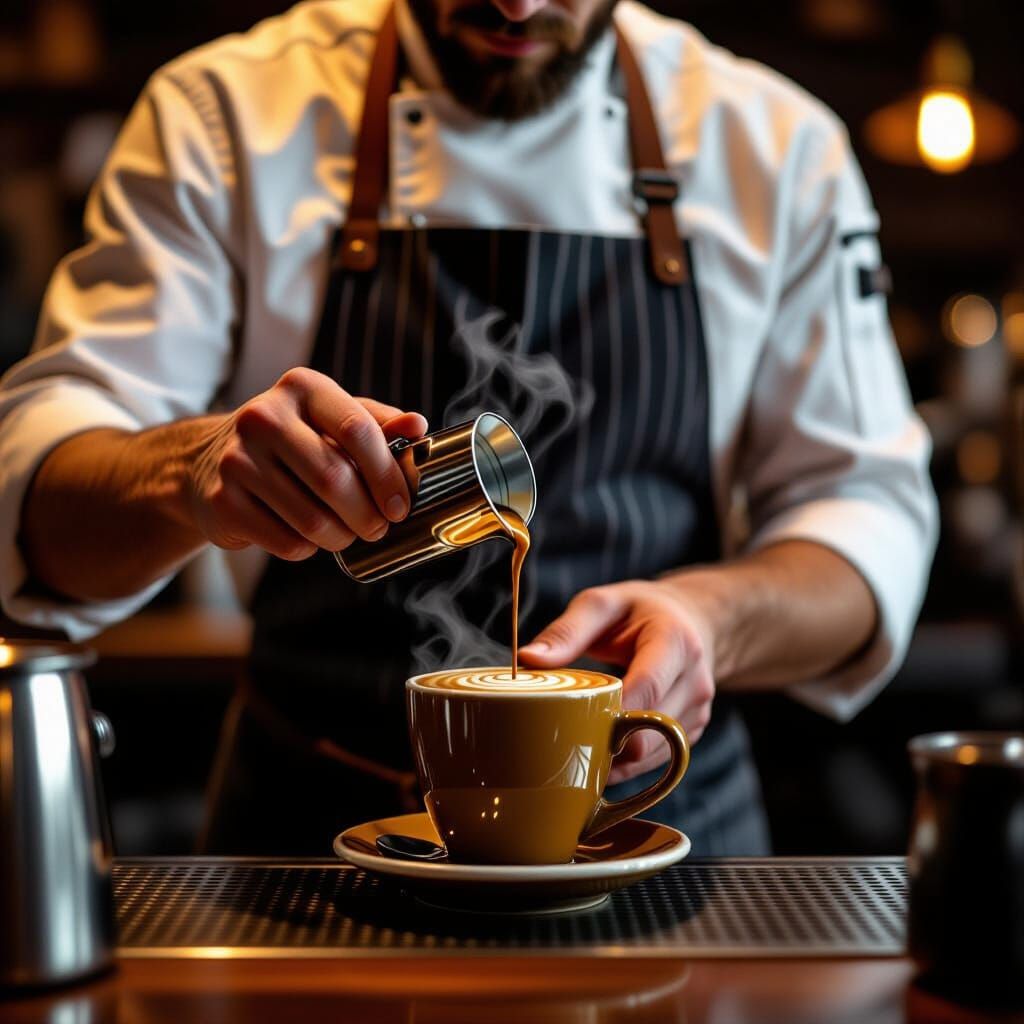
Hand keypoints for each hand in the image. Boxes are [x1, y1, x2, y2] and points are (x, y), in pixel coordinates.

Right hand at [186, 367, 426, 559]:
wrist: (208, 462)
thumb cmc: (291, 441)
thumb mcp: (332, 419)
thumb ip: (378, 423)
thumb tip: (418, 426)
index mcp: (302, 388)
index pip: (357, 430)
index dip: (388, 475)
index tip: (401, 505)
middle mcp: (264, 417)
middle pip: (334, 479)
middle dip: (368, 515)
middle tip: (378, 528)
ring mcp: (237, 459)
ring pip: (312, 519)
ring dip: (341, 537)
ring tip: (346, 533)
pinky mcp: (222, 501)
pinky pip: (286, 542)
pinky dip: (308, 549)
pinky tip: (308, 537)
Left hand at [519, 580, 715, 782]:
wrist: (689, 619)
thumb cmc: (639, 610)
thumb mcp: (602, 605)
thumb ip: (567, 631)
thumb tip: (528, 659)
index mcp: (676, 641)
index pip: (646, 688)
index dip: (612, 713)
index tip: (574, 721)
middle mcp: (695, 680)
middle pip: (652, 729)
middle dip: (611, 740)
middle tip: (568, 740)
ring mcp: (698, 710)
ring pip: (658, 752)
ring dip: (619, 759)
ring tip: (580, 750)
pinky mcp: (692, 730)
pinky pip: (661, 759)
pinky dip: (630, 764)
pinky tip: (602, 757)